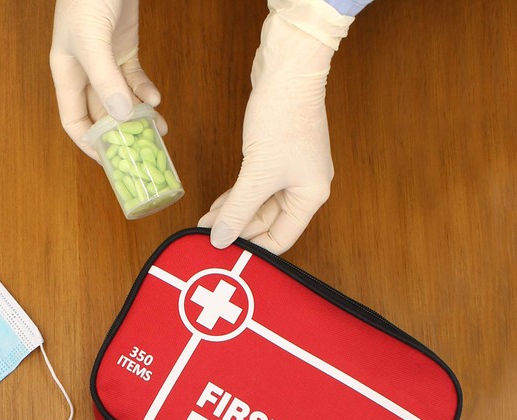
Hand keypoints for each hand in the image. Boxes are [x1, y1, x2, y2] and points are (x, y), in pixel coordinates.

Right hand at [50, 0, 163, 158]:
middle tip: (142, 151)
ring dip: (138, 116)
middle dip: (121, 134)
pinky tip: (156, 99)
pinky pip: (134, 80)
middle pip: (101, 115)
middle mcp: (85, 72)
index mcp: (67, 73)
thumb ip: (105, 79)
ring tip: (158, 129)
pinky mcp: (123, 48)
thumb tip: (121, 117)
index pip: (73, 122)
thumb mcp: (92, 40)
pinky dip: (145, 92)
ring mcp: (105, 60)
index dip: (90, 144)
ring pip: (121, 100)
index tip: (110, 162)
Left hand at [200, 0, 353, 254]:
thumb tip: (221, 238)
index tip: (227, 256)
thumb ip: (238, 209)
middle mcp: (304, 186)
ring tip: (206, 223)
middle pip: (268, 222)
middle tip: (209, 239)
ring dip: (233, 213)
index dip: (254, 249)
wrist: (287, 67)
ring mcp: (290, 170)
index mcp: (310, 196)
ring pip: (258, 203)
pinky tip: (217, 204)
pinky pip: (254, 185)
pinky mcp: (276, 154)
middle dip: (238, 230)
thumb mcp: (257, 173)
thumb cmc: (283, 116)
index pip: (282, 238)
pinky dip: (236, 195)